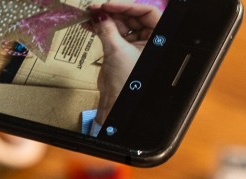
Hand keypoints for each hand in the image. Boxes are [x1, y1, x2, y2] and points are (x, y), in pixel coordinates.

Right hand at [89, 2, 160, 120]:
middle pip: (131, 16)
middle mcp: (148, 39)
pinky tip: (89, 24)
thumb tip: (99, 13)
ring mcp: (134, 43)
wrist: (116, 101)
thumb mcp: (116, 50)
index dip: (127, 6)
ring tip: (89, 15)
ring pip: (120, 23)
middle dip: (113, 11)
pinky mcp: (121, 49)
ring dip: (104, 18)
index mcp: (157, 38)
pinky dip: (101, 27)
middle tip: (95, 8)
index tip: (108, 5)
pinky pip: (112, 32)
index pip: (146, 12)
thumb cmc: (126, 82)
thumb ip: (107, 29)